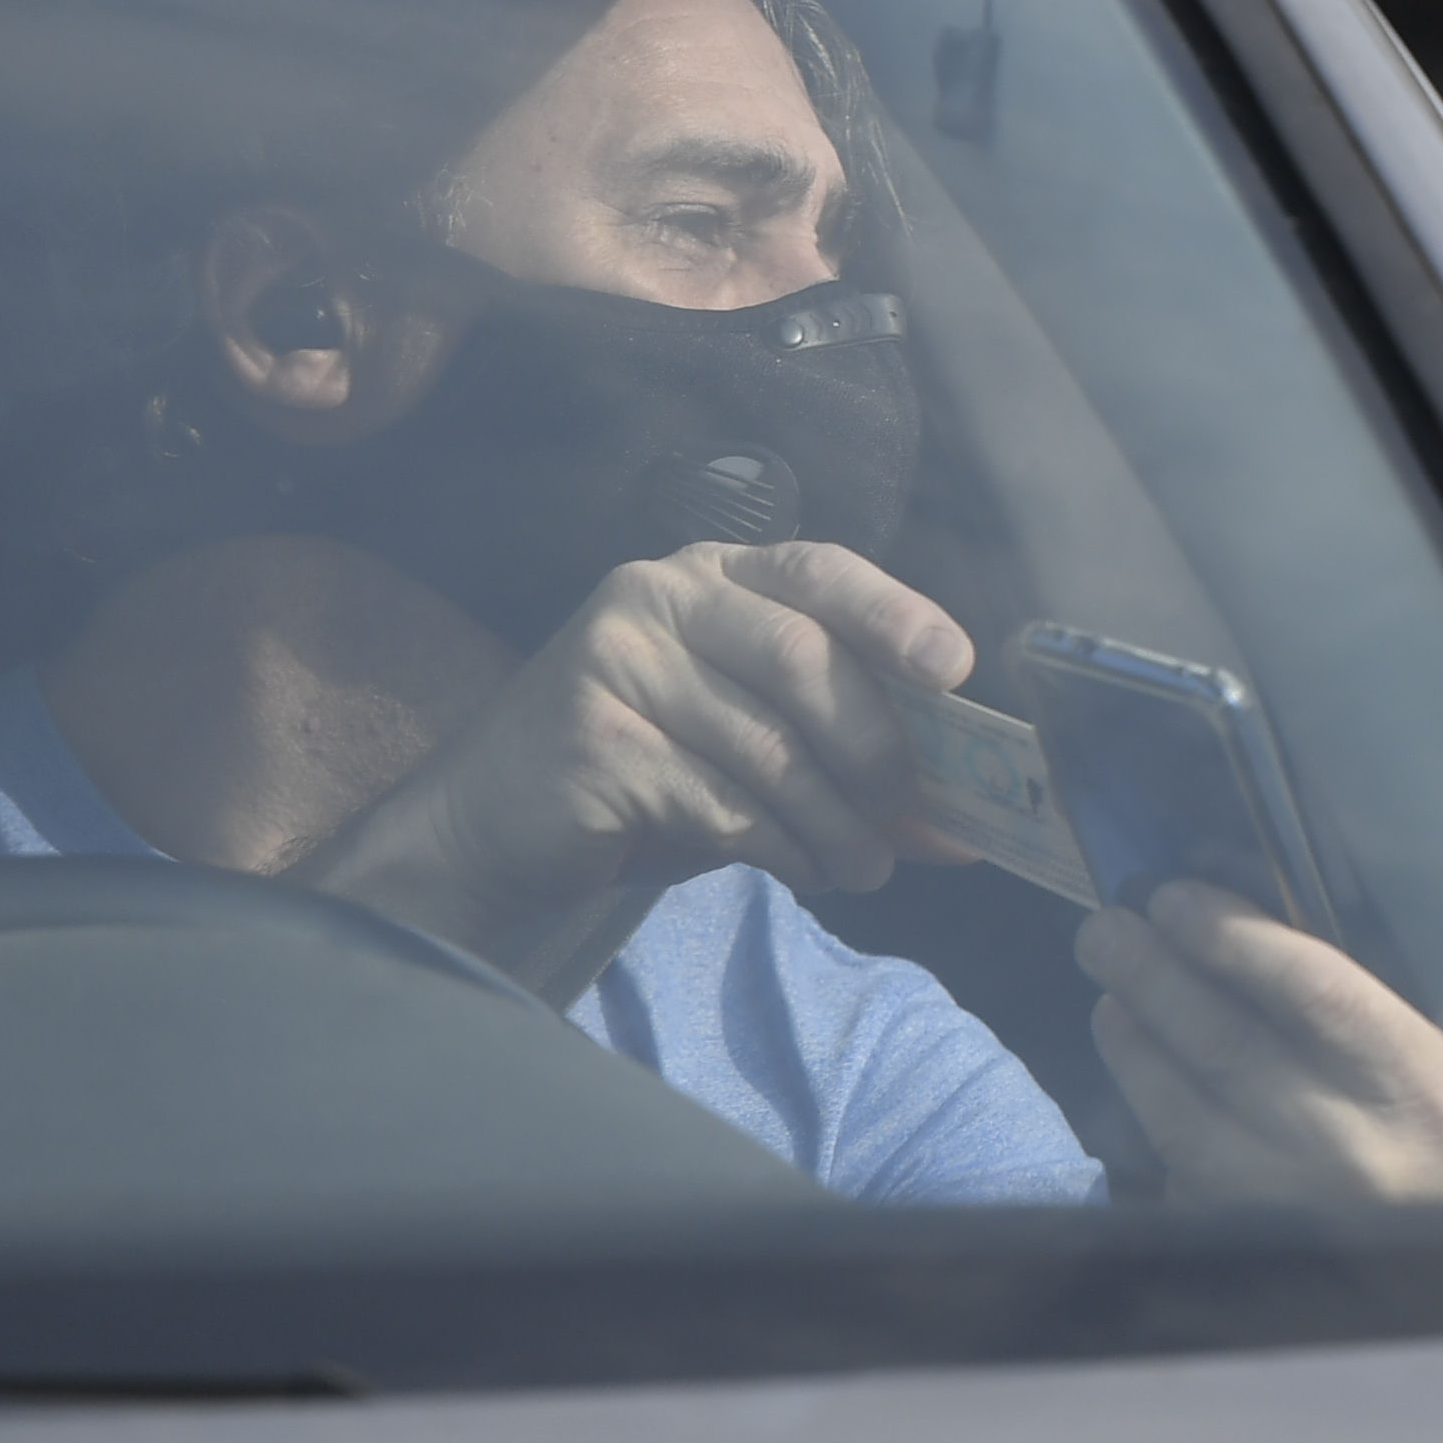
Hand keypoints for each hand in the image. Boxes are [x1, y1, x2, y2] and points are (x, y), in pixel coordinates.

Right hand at [296, 539, 974, 967]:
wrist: (486, 828)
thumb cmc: (639, 776)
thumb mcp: (746, 745)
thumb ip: (838, 754)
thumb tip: (957, 819)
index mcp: (712, 578)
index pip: (820, 571)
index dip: (896, 615)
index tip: (953, 668)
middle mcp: (660, 597)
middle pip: (805, 657)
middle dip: (874, 745)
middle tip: (907, 812)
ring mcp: (617, 661)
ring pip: (769, 746)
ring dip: (835, 821)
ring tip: (866, 869)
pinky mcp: (594, 740)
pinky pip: (722, 803)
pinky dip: (782, 847)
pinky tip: (803, 872)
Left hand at [1080, 879, 1442, 1204]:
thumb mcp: (1440, 1077)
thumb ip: (1362, 1022)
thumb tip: (1254, 951)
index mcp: (1415, 1084)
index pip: (1311, 989)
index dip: (1233, 938)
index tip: (1176, 899)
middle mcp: (1349, 1147)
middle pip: (1226, 1045)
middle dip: (1153, 977)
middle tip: (1105, 931)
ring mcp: (1291, 1207)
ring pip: (1183, 1118)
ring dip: (1135, 1049)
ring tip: (1109, 1001)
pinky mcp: (1251, 1253)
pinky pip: (1186, 1181)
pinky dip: (1157, 1127)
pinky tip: (1140, 1087)